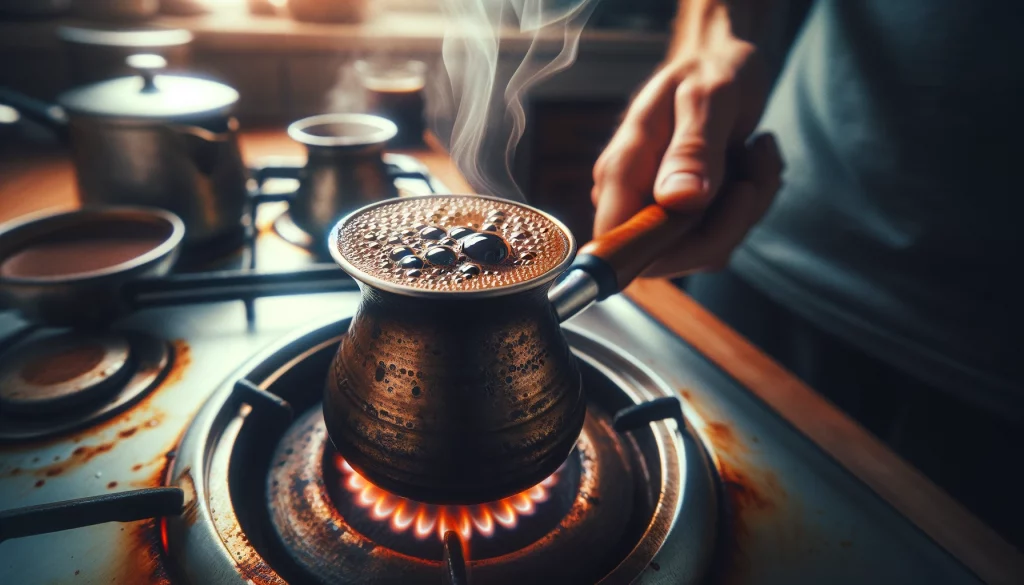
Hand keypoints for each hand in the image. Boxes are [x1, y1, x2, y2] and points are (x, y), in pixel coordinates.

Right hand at [591, 30, 783, 276]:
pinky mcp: (685, 216)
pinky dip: (751, 203)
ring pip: (706, 249)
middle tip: (753, 169)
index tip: (714, 216)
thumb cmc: (709, 71)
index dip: (660, 251)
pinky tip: (753, 160)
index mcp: (623, 170)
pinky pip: (722, 235)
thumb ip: (692, 149)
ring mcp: (657, 210)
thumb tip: (678, 202)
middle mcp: (632, 198)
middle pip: (670, 256)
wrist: (720, 62)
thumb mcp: (707, 97)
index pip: (617, 242)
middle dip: (728, 223)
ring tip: (756, 153)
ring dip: (748, 208)